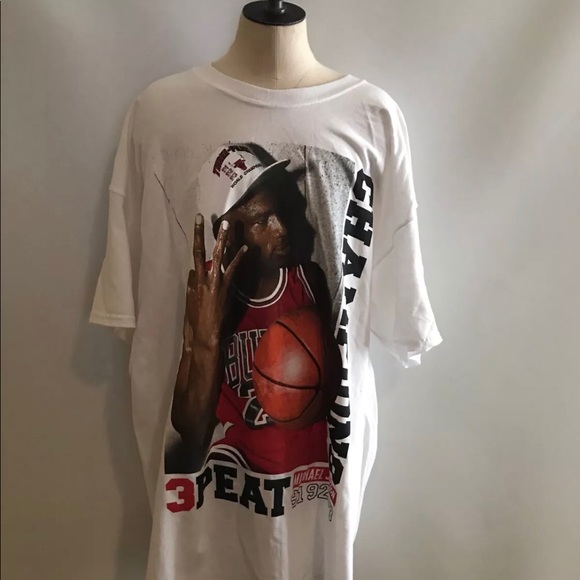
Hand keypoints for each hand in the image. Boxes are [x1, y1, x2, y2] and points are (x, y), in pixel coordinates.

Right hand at [185, 214, 246, 347]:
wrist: (204, 333)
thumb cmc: (197, 319)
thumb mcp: (191, 300)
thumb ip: (192, 285)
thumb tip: (192, 272)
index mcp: (195, 280)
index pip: (194, 254)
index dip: (196, 238)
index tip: (197, 223)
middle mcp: (203, 278)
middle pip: (202, 251)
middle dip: (203, 234)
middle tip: (204, 217)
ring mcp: (214, 282)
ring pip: (218, 256)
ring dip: (223, 240)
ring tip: (227, 225)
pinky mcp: (225, 288)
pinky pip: (232, 270)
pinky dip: (239, 258)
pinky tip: (245, 249)